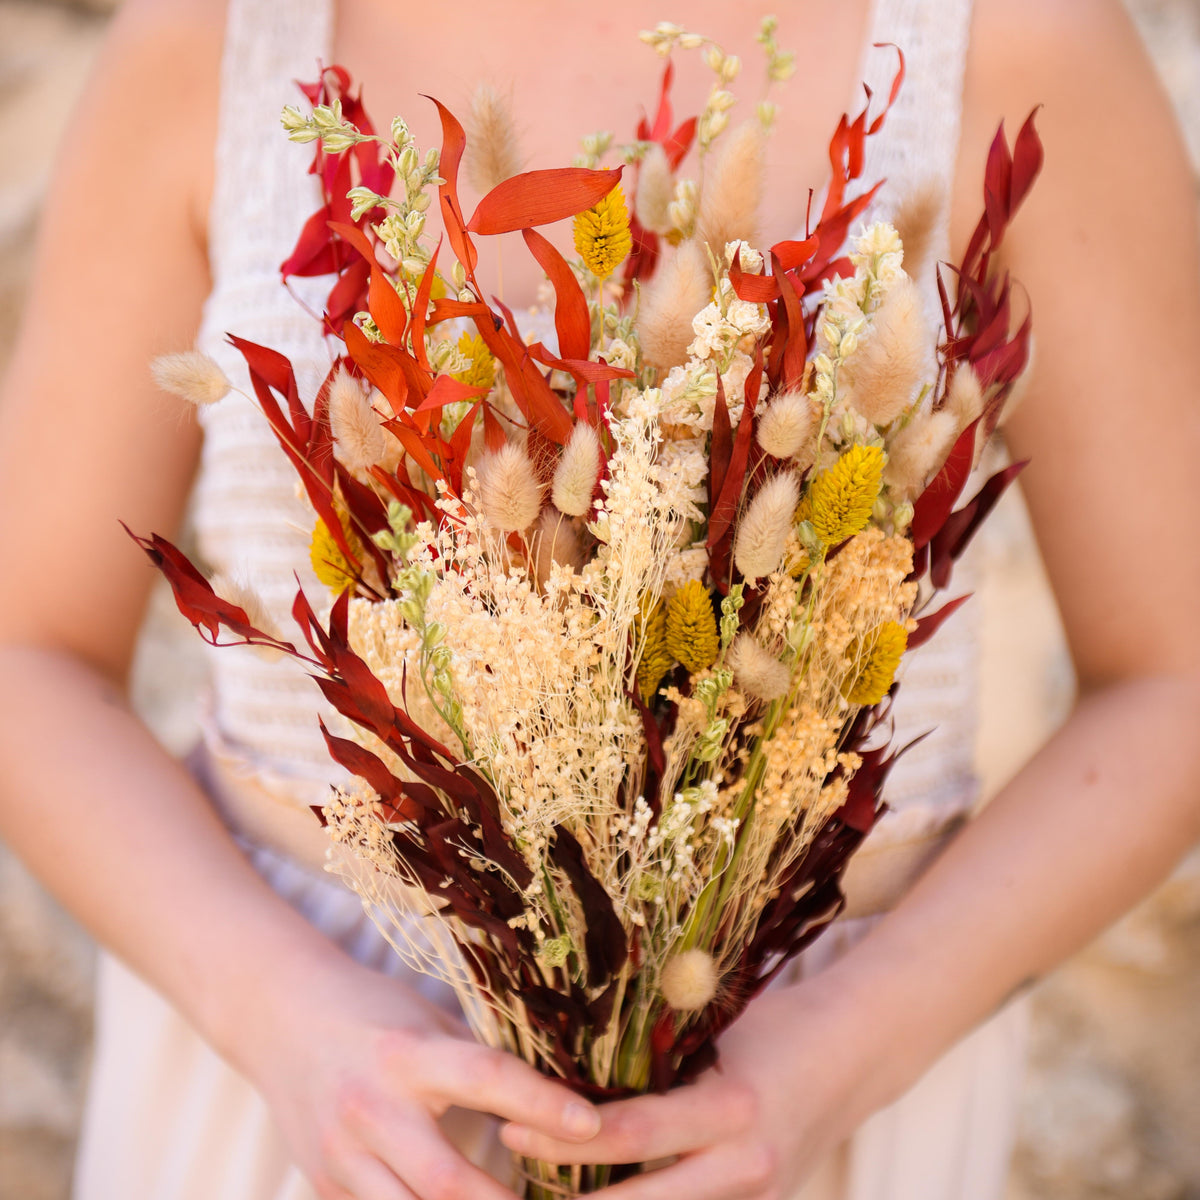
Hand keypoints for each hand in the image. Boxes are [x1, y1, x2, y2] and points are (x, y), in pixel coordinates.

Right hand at [239, 950, 602, 1199]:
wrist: (280, 1016)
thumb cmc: (374, 1011)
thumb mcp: (429, 1018)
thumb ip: (478, 1060)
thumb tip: (554, 1095)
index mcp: (409, 1052)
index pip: (487, 1078)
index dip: (543, 1104)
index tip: (591, 1123)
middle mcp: (372, 1107)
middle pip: (447, 1182)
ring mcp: (342, 1155)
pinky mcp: (324, 1186)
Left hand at [500, 977, 886, 1199]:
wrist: (860, 1051)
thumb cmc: (781, 1023)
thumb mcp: (717, 1032)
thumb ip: (660, 1060)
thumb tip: (576, 1069)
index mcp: (732, 1111)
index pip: (629, 1135)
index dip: (562, 1137)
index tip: (510, 1124)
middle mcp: (746, 1168)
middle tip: (510, 1180)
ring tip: (544, 1192)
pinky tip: (600, 1195)